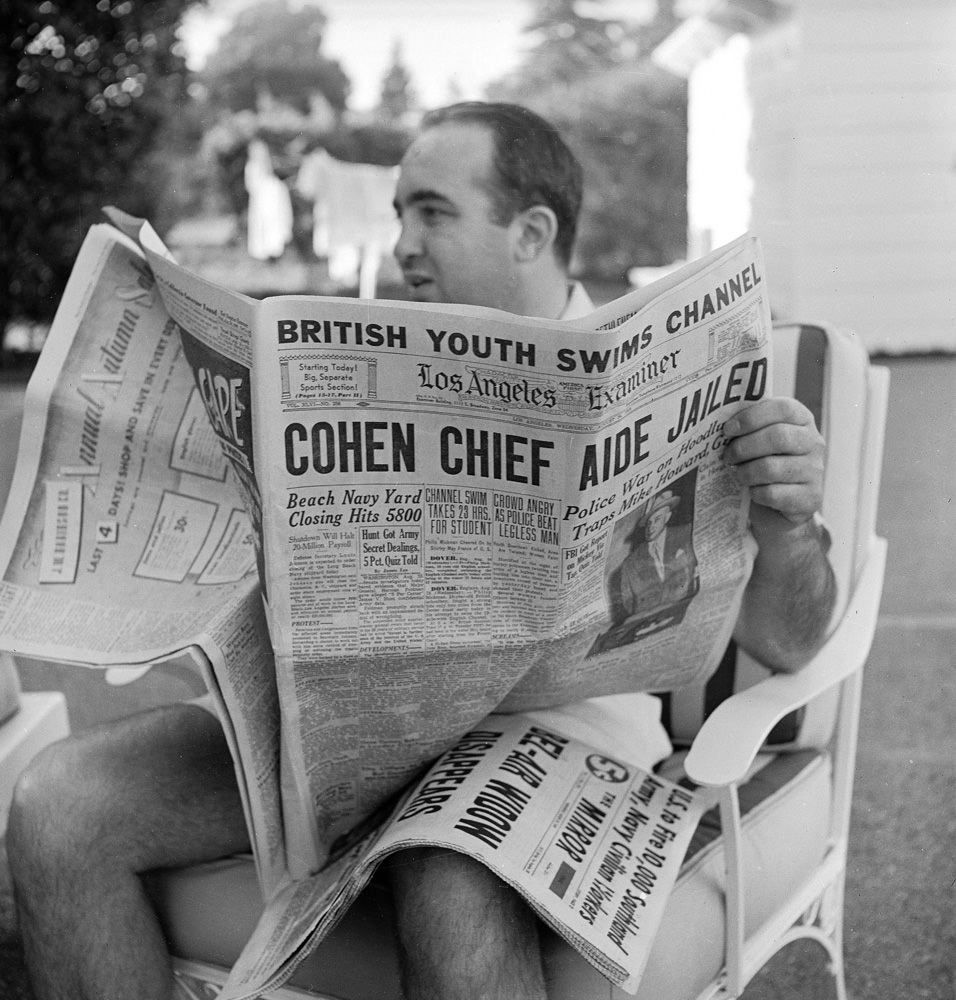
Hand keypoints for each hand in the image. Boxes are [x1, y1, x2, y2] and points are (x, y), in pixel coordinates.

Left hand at [722, 397, 824, 533]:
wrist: (787, 501)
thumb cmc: (769, 461)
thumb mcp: (764, 439)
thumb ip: (752, 427)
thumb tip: (718, 423)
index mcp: (802, 420)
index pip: (783, 408)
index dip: (751, 417)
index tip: (728, 430)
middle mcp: (814, 442)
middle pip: (777, 437)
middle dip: (743, 447)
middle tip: (727, 456)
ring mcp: (814, 471)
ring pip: (771, 468)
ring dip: (746, 472)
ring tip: (738, 473)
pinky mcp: (809, 497)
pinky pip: (773, 494)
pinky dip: (756, 493)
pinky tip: (753, 491)